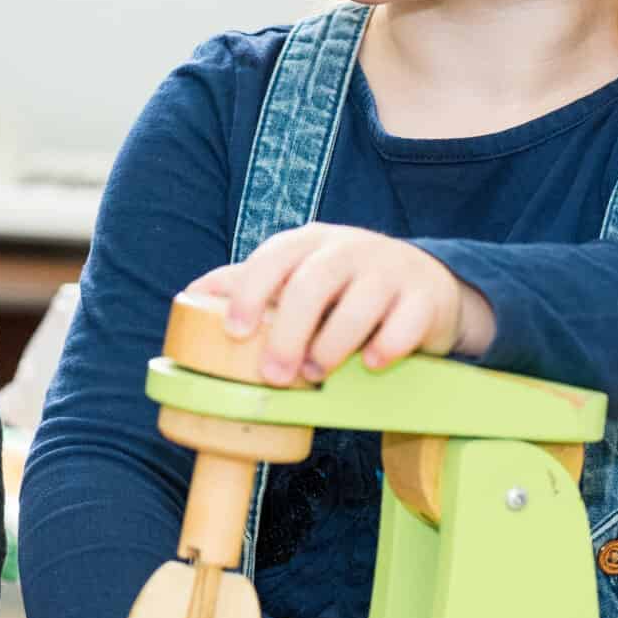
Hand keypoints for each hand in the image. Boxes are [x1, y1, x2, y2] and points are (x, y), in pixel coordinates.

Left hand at [188, 223, 493, 385]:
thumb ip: (249, 284)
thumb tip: (191, 295)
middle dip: (288, 333)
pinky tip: (372, 364)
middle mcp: (350, 248)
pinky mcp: (426, 297)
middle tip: (274, 375)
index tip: (234, 331)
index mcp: (309, 242)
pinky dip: (386, 347)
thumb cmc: (343, 286)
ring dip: (332, 346)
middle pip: (313, 284)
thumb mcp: (296, 276)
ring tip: (318, 373)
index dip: (250, 292)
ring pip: (359, 306)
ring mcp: (391, 269)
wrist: (424, 285)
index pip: (273, 257)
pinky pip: (405, 324)